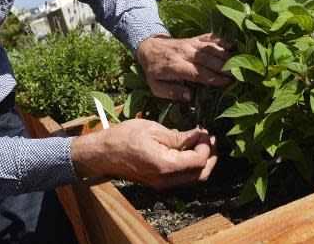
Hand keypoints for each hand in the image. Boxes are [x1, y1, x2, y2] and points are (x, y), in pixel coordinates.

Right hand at [70, 119, 216, 189]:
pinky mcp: (159, 183)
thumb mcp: (152, 129)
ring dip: (203, 163)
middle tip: (211, 139)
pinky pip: (183, 179)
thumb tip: (198, 136)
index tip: (205, 131)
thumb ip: (178, 136)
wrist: (102, 154)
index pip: (198, 160)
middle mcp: (166, 180)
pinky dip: (192, 166)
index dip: (206, 145)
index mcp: (165, 165)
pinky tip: (190, 150)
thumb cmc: (123, 137)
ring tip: (204, 144)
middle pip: (200, 174)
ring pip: (193, 179)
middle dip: (211, 156)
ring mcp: (162, 184)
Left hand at [136, 33, 233, 101]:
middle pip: (208, 60)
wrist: (149, 47)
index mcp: (175, 66)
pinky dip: (221, 41)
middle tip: (239, 75)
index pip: (197, 72)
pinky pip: (209, 37)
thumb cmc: (154, 70)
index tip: (227, 83)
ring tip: (239, 64)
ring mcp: (190, 44)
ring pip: (210, 48)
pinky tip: (232, 46)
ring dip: (226, 55)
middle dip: (224, 68)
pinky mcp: (194, 38)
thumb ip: (172, 92)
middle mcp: (184, 53)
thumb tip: (190, 97)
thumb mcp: (156, 86)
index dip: (213, 78)